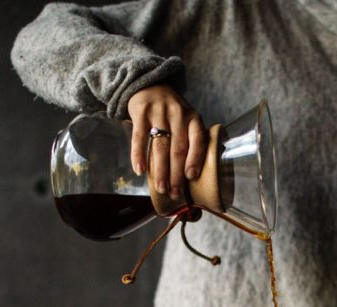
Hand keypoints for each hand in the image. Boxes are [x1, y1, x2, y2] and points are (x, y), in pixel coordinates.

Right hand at [127, 84, 206, 199]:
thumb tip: (198, 172)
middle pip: (178, 148)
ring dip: (160, 170)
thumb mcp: (188, 119)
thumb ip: (194, 140)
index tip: (191, 177)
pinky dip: (138, 155)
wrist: (150, 85)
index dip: (195, 159)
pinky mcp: (141, 113)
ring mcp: (159, 113)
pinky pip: (139, 138)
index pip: (197, 140)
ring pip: (160, 146)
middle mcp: (178, 115)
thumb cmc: (173, 111)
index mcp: (193, 118)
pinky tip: (140, 171)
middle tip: (174, 192)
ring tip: (161, 188)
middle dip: (176, 173)